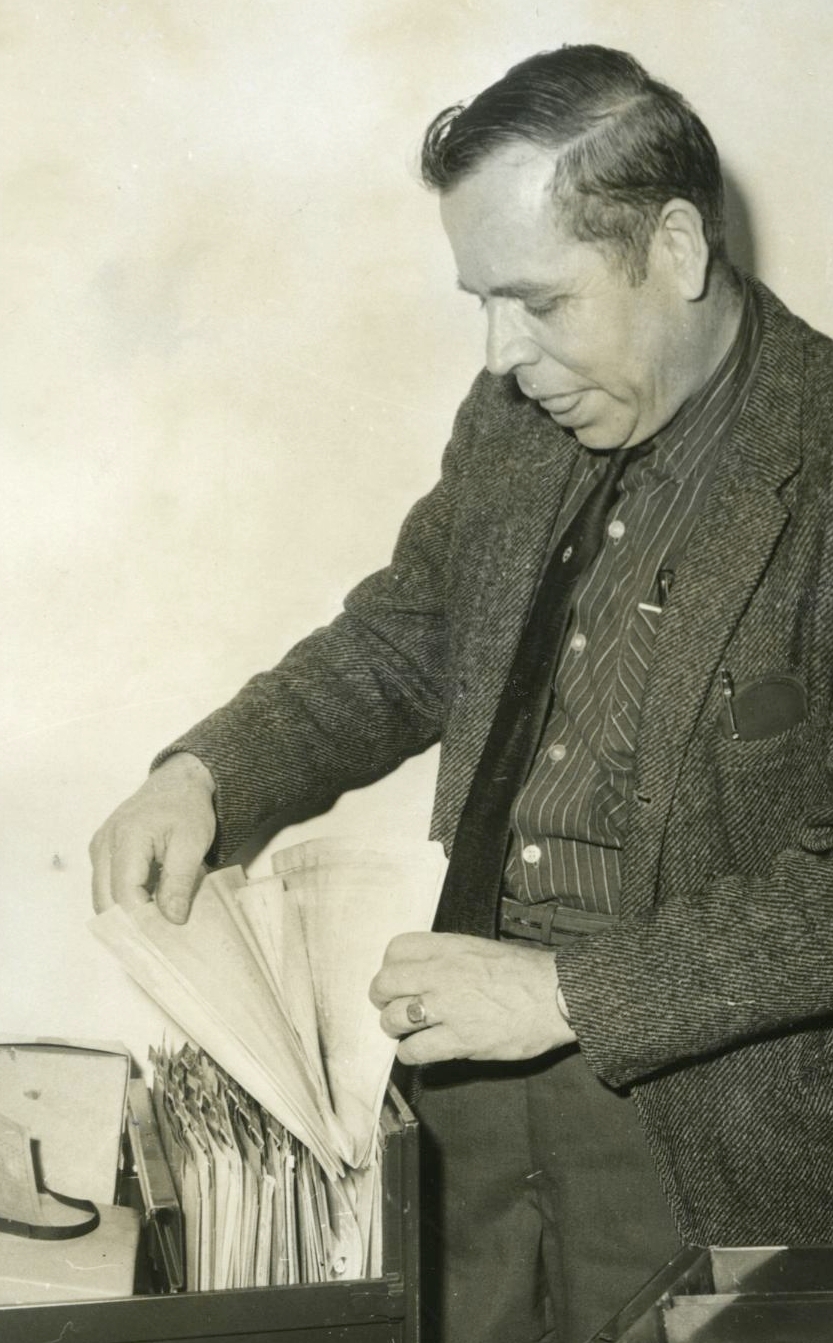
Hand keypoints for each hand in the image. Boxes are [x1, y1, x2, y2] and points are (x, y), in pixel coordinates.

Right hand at [90, 753, 216, 923]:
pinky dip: (123, 900)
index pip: (125, 894)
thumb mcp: (192, 844)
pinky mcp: (100, 852)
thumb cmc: (187, 809)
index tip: (167, 935)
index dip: (143, 920)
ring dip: (126, 913)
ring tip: (155, 924)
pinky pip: (105, 886)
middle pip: (106, 900)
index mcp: (127, 838)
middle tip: (160, 938)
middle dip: (131, 924)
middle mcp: (104, 844)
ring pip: (102, 897)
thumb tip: (171, 920)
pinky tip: (147, 905)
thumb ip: (179, 882)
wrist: (178, 782)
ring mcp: (98, 848)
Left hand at [369, 931, 575, 1064]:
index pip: (396, 949)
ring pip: (393, 1018)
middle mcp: (442, 974)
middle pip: (384, 984)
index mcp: (449, 947)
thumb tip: (424, 973)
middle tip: (394, 1007)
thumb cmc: (527, 972)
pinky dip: (410, 1053)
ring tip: (407, 1031)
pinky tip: (420, 1051)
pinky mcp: (459, 1040)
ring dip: (394, 1027)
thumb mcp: (482, 949)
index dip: (391, 966)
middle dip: (383, 999)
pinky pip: (414, 1050)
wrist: (558, 995)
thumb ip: (449, 958)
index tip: (399, 979)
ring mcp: (448, 1008)